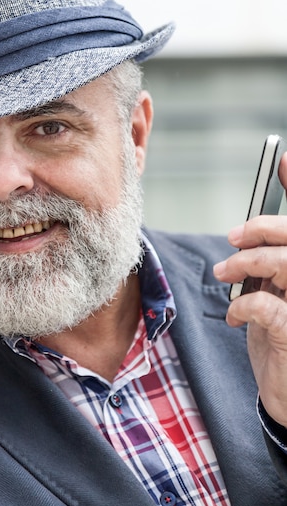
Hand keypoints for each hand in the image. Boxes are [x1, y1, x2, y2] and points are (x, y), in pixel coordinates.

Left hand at [214, 153, 286, 427]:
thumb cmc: (278, 342)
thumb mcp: (273, 297)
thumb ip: (269, 267)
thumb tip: (247, 237)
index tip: (282, 163)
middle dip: (261, 231)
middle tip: (232, 241)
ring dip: (247, 264)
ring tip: (224, 274)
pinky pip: (267, 305)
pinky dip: (243, 305)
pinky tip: (238, 317)